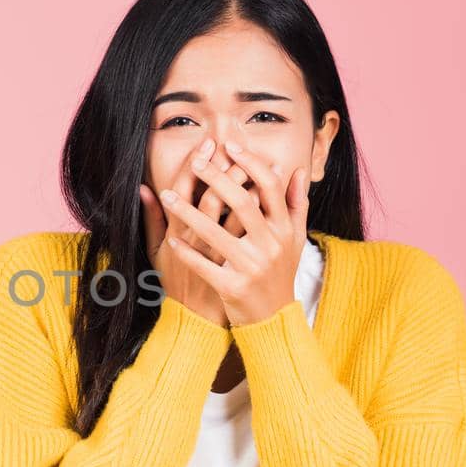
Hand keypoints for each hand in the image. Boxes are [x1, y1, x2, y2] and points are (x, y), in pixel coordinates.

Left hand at [157, 140, 309, 326]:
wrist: (273, 320)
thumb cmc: (280, 274)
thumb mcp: (294, 239)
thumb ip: (296, 204)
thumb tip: (298, 170)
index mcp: (283, 229)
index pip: (269, 187)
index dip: (250, 163)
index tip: (229, 146)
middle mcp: (270, 245)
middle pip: (242, 202)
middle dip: (216, 179)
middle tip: (194, 162)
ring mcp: (251, 267)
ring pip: (216, 232)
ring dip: (188, 212)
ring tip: (167, 196)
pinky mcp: (233, 287)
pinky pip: (203, 265)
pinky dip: (185, 252)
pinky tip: (171, 238)